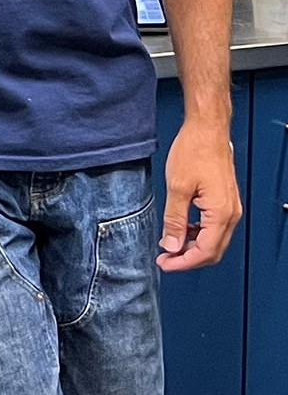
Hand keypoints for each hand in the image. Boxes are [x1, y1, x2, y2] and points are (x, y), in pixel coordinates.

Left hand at [158, 119, 242, 271]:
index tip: (165, 263)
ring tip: (169, 245)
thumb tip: (172, 245)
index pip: (205, 251)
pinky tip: (181, 229)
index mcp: (221, 213)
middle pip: (212, 251)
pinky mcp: (224, 201)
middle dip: (187, 258)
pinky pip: (213, 227)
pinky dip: (197, 234)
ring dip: (192, 247)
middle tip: (165, 259)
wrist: (207, 130)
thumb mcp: (177, 187)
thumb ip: (174, 219)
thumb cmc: (195, 151)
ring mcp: (229, 208)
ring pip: (213, 241)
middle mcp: (230, 214)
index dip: (183, 262)